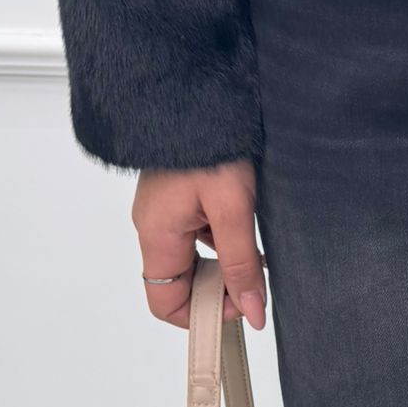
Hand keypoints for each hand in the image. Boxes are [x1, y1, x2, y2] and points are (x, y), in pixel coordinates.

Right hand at [131, 159, 263, 330]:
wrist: (197, 92)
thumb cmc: (211, 143)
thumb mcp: (234, 209)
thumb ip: (242, 265)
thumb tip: (253, 312)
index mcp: (157, 236)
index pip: (165, 302)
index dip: (202, 314)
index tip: (239, 304)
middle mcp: (153, 228)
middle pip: (179, 284)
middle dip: (217, 289)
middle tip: (254, 275)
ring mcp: (163, 212)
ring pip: (192, 260)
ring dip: (224, 263)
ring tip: (254, 243)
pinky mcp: (177, 198)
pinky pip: (196, 235)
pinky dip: (222, 240)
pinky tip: (246, 222)